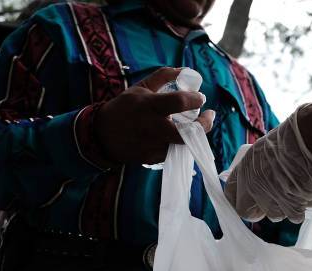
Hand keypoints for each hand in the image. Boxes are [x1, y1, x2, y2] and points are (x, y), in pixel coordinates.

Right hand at [95, 67, 214, 164]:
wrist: (102, 135)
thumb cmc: (126, 107)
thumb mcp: (141, 86)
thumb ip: (164, 76)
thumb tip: (186, 70)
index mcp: (149, 106)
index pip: (179, 102)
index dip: (195, 99)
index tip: (201, 97)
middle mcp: (152, 127)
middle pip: (187, 132)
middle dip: (204, 125)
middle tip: (209, 115)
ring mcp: (153, 146)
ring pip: (183, 144)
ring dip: (193, 134)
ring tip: (194, 125)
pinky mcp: (153, 158)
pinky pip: (174, 152)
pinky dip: (180, 143)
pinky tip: (179, 135)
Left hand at [224, 107, 311, 222]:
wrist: (310, 140)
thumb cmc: (292, 137)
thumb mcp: (267, 146)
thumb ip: (261, 161)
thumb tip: (264, 171)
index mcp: (246, 167)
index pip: (230, 193)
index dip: (237, 199)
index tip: (245, 201)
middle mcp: (254, 185)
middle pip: (245, 211)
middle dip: (256, 211)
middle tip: (268, 205)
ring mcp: (272, 196)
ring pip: (272, 215)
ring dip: (282, 210)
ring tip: (292, 197)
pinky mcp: (291, 203)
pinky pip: (293, 217)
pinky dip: (299, 213)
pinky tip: (304, 203)